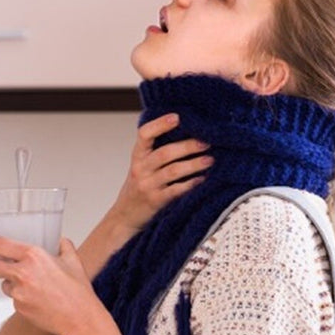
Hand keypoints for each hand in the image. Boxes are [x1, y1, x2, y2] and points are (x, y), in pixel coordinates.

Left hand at [0, 236, 99, 334]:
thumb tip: (60, 242)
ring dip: (10, 281)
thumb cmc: (78, 292)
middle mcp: (22, 273)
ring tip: (31, 285)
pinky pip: (14, 298)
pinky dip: (22, 296)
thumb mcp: (74, 262)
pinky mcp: (19, 307)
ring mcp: (18, 292)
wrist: (79, 319)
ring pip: (3, 283)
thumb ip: (65, 247)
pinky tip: (38, 298)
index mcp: (33, 256)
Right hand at [109, 113, 212, 232]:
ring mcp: (147, 186)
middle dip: (188, 146)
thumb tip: (185, 133)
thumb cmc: (138, 188)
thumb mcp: (140, 167)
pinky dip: (191, 184)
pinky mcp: (155, 201)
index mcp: (137, 156)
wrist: (124, 217)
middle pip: (165, 153)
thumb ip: (154, 152)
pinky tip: (203, 180)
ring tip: (210, 160)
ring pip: (173, 171)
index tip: (177, 117)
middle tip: (207, 142)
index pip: (144, 134)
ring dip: (194, 164)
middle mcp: (140, 169)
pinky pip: (176, 190)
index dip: (160, 124)